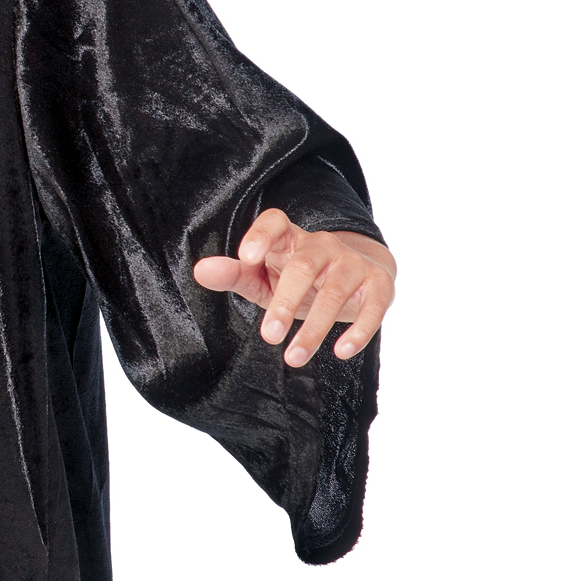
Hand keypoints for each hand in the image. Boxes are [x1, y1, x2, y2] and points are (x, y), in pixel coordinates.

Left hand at [193, 209, 395, 365]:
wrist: (359, 276)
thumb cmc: (298, 280)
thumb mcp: (263, 277)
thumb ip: (234, 274)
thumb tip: (200, 271)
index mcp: (289, 239)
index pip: (274, 222)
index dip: (261, 235)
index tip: (247, 256)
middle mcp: (323, 246)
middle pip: (304, 267)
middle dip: (285, 303)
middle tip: (269, 336)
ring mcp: (353, 263)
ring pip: (334, 293)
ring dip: (315, 328)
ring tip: (294, 358)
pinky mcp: (379, 284)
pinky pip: (373, 306)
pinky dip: (360, 330)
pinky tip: (341, 351)